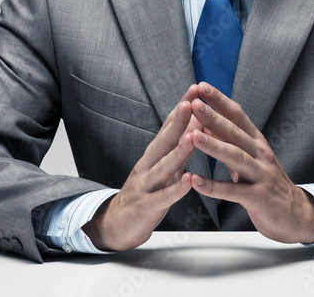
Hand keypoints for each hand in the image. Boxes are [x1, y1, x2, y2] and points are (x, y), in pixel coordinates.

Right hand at [83, 84, 201, 250]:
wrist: (117, 224)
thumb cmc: (146, 191)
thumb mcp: (162, 166)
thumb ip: (179, 146)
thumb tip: (196, 120)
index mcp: (153, 155)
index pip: (168, 126)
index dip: (181, 108)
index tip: (195, 89)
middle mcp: (147, 165)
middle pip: (163, 141)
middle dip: (178, 122)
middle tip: (191, 103)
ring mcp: (145, 186)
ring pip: (163, 166)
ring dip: (178, 151)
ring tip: (193, 136)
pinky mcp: (146, 207)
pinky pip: (163, 198)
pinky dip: (176, 189)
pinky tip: (189, 180)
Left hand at [189, 82, 313, 244]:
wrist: (295, 214)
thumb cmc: (267, 183)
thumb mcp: (252, 158)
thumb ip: (231, 142)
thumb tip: (207, 122)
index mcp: (257, 142)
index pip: (238, 116)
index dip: (220, 100)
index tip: (201, 86)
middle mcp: (261, 154)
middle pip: (236, 132)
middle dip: (214, 117)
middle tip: (194, 104)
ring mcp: (261, 175)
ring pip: (236, 157)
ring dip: (213, 146)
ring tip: (192, 137)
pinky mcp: (258, 198)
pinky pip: (233, 191)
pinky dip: (212, 187)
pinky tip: (195, 181)